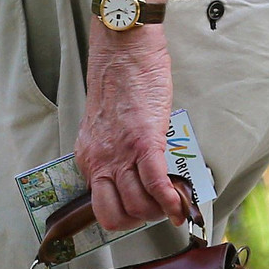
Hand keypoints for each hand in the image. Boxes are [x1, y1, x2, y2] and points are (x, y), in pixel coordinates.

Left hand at [75, 29, 190, 232]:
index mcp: (89, 158)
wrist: (123, 49)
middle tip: (159, 208)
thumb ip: (112, 151)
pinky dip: (170, 201)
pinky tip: (180, 206)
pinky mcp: (145, 141)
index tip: (142, 210)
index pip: (101, 207)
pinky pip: (155, 184)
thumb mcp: (105, 126)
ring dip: (160, 211)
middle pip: (116, 215)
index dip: (126, 216)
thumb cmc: (119, 79)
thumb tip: (133, 172)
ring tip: (174, 201)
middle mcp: (100, 161)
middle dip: (141, 219)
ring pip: (138, 206)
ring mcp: (121, 154)